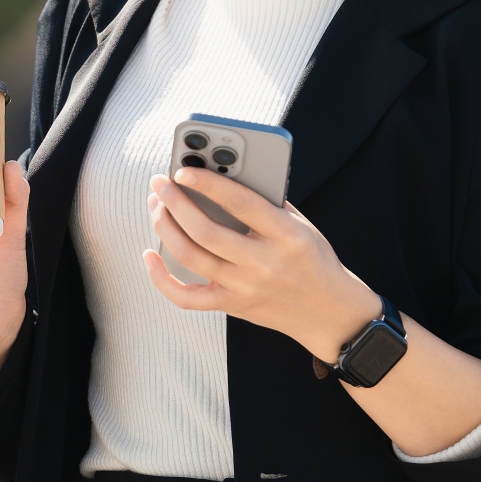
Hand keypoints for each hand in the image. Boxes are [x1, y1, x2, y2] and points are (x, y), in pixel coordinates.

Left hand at [144, 167, 379, 363]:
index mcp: (285, 235)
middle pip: (206, 231)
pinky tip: (150, 255)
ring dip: (166, 227)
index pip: (239, 202)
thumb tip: (222, 176)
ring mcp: (244, 287)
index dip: (207, 183)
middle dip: (175, 202)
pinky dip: (162, 278)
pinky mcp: (232, 306)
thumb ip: (267, 202)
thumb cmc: (314, 259)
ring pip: (191, 257)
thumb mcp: (301, 224)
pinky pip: (186, 297)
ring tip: (157, 206)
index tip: (183, 168)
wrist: (330, 313)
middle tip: (160, 183)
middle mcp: (262, 263)